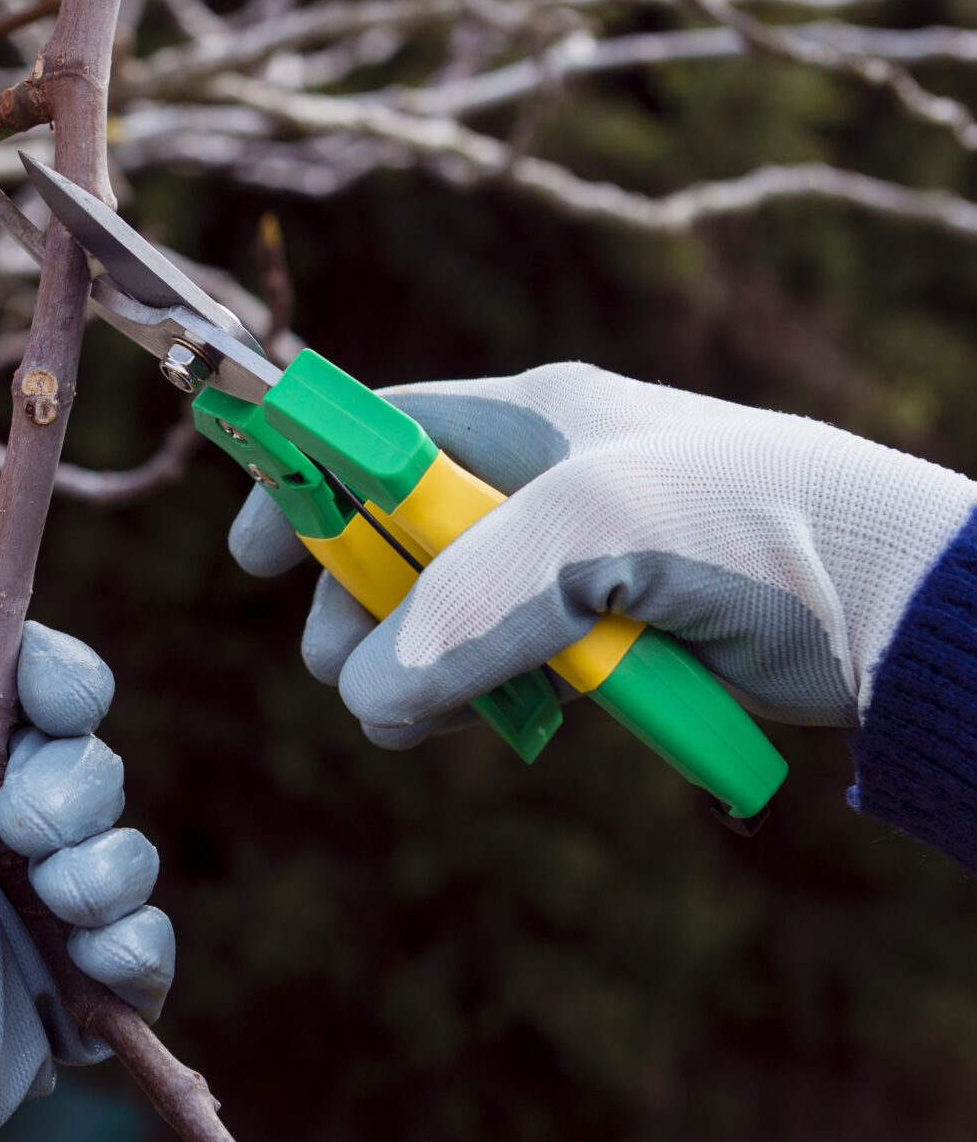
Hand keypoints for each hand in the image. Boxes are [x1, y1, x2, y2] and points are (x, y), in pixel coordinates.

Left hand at [0, 537, 171, 1141]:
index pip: (23, 679)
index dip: (56, 678)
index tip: (49, 700)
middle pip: (85, 757)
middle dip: (77, 786)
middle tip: (25, 833)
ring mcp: (19, 914)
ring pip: (124, 846)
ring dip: (105, 870)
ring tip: (53, 912)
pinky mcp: (60, 996)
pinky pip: (141, 944)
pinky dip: (133, 948)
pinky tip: (92, 967)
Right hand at [230, 361, 975, 746]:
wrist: (890, 604)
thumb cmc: (744, 524)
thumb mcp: (587, 536)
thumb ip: (462, 605)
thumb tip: (366, 690)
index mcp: (529, 417)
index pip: (376, 431)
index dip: (302, 480)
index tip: (251, 555)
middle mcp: (545, 480)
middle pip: (395, 537)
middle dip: (351, 604)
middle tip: (339, 670)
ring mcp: (581, 560)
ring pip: (449, 617)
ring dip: (416, 670)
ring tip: (414, 723)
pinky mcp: (619, 633)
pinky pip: (516, 668)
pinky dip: (491, 700)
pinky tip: (505, 724)